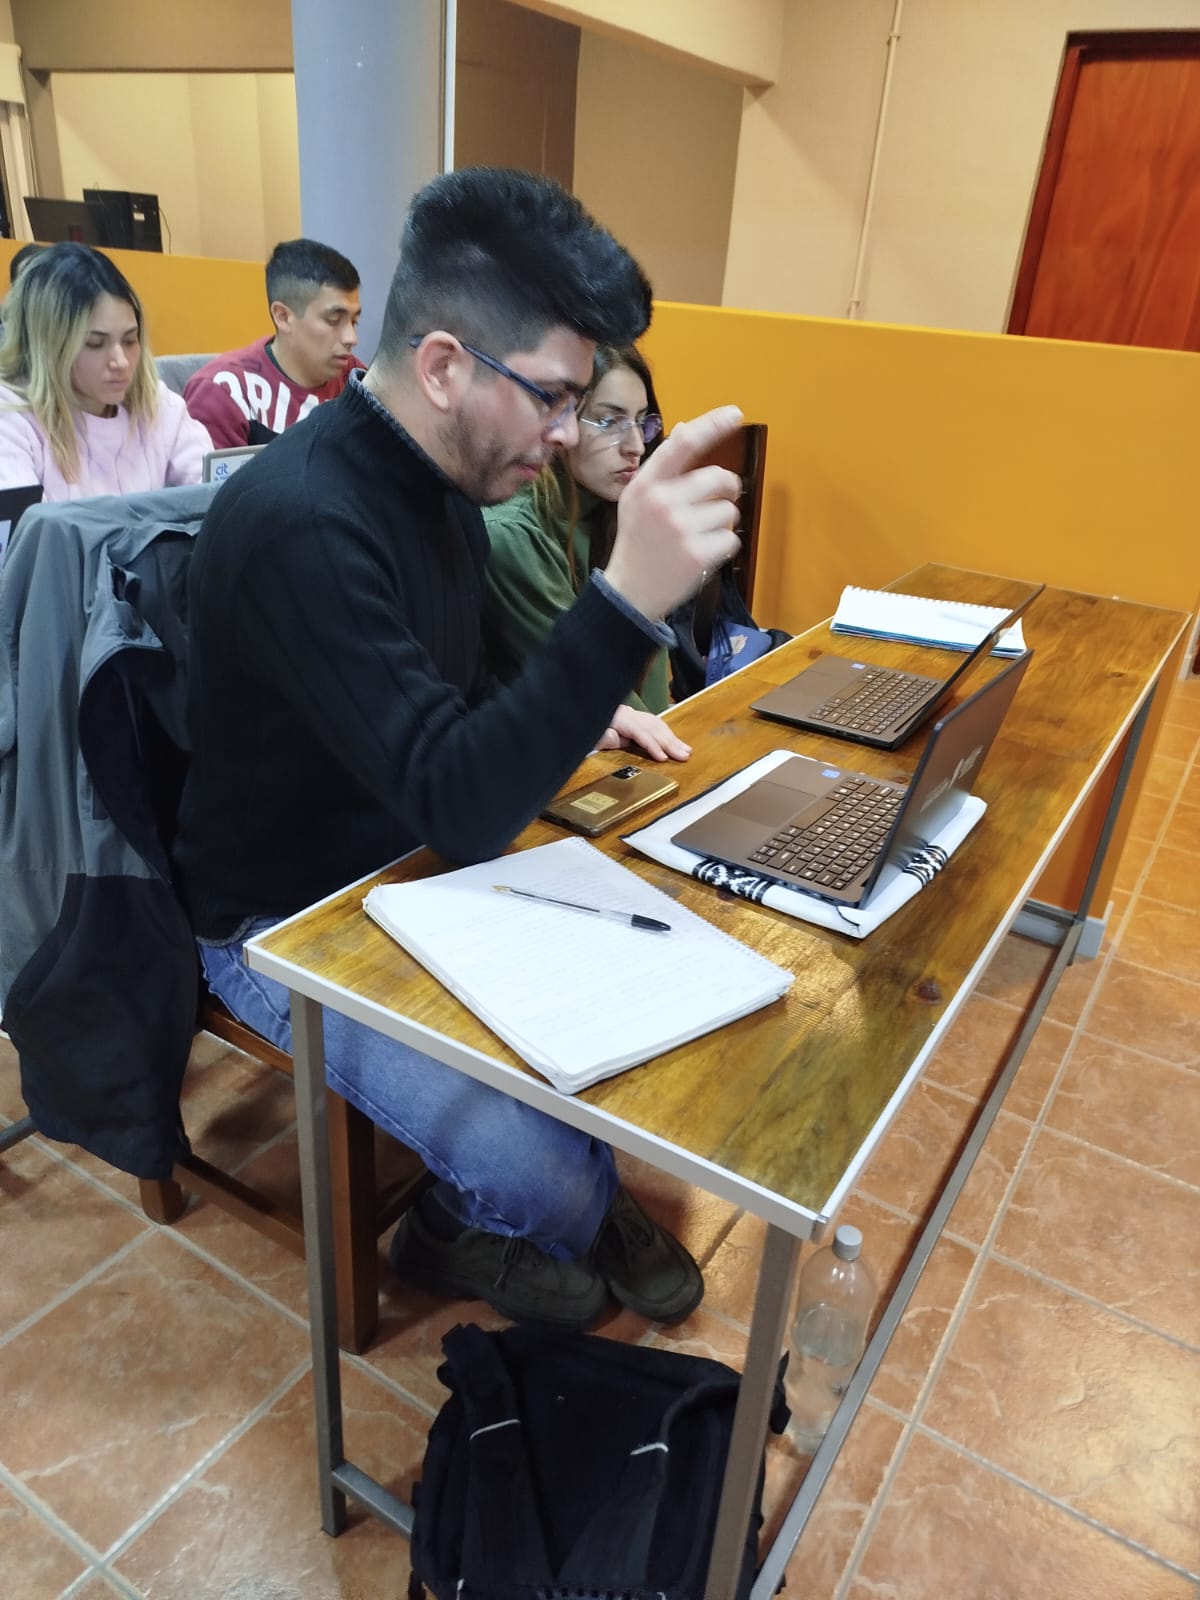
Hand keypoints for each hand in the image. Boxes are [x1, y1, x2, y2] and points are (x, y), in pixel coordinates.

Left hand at [597, 704, 691, 761]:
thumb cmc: (589, 727)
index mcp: (619, 718)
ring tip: (686, 751)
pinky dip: (668, 734)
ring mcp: (632, 714)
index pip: (641, 732)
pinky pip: (656, 725)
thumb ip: (605, 738)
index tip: (663, 757)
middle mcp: (628, 713)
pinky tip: (676, 741)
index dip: (653, 745)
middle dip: (671, 743)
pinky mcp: (635, 718)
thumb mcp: (592, 735)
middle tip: (684, 756)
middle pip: (654, 728)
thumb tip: (616, 738)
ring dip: (673, 739)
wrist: (585, 714)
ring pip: (658, 725)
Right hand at [603, 405, 743, 620]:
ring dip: (722, 523)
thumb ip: (664, 466)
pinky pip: (731, 538)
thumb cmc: (639, 541)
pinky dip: (723, 546)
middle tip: (714, 505)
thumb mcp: (639, 499)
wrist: (630, 591)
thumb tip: (687, 428)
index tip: (734, 414)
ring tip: (700, 535)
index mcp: (646, 484)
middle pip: (719, 479)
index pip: (683, 444)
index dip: (712, 425)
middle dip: (726, 491)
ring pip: (729, 511)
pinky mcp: (697, 554)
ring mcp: (680, 529)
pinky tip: (703, 553)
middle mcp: (662, 502)